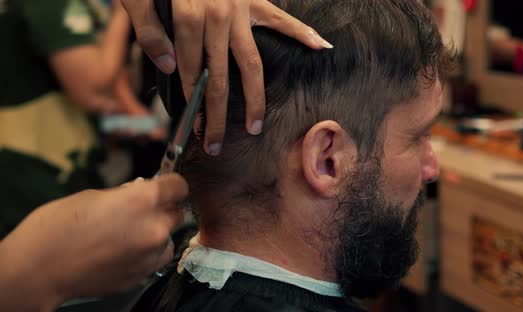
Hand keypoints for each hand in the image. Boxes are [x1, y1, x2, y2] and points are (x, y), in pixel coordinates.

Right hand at [0, 174, 187, 310]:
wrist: (39, 269)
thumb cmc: (57, 228)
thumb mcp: (94, 196)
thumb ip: (125, 195)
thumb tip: (140, 192)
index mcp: (144, 199)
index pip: (178, 186)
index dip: (171, 184)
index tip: (165, 185)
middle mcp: (155, 227)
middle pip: (176, 213)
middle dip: (162, 210)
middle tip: (139, 211)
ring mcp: (150, 254)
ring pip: (167, 238)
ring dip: (155, 234)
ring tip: (128, 235)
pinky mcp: (142, 274)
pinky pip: (155, 259)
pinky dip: (146, 254)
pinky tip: (123, 252)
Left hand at [121, 0, 331, 154]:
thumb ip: (148, 31)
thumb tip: (169, 67)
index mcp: (188, 17)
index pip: (190, 71)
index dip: (191, 103)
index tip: (193, 128)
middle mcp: (218, 18)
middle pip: (221, 79)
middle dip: (218, 116)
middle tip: (217, 145)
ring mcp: (240, 10)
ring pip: (251, 64)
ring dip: (254, 99)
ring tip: (257, 124)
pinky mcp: (254, 1)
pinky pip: (282, 20)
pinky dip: (302, 32)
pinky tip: (321, 47)